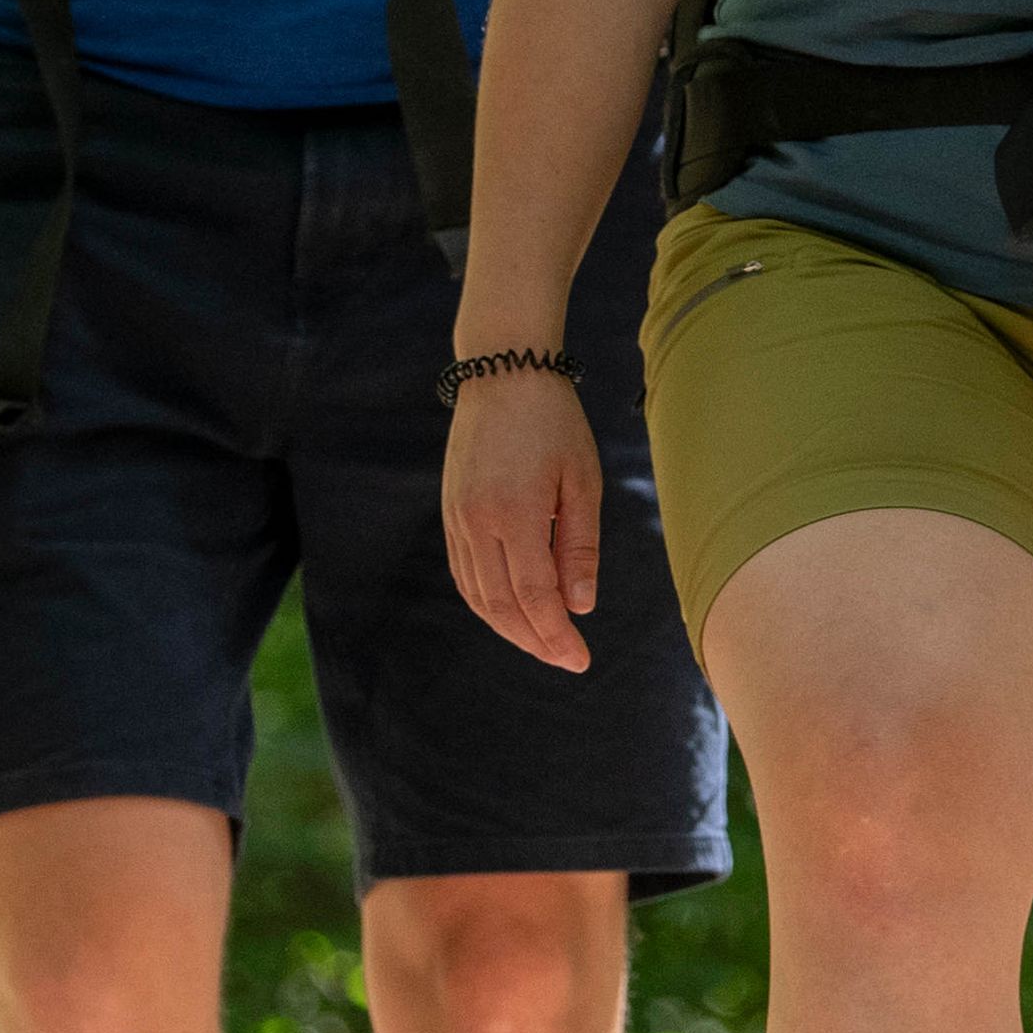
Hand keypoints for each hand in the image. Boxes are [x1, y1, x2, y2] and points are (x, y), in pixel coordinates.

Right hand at [442, 362, 606, 674]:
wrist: (503, 372)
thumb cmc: (554, 422)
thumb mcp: (582, 480)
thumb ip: (579, 547)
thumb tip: (580, 607)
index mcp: (516, 513)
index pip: (536, 596)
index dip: (557, 635)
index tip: (581, 660)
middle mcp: (478, 522)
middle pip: (503, 606)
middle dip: (536, 641)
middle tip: (568, 659)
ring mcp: (458, 518)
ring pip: (478, 596)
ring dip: (510, 628)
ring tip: (544, 642)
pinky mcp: (451, 512)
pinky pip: (464, 574)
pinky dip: (487, 602)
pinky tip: (512, 612)